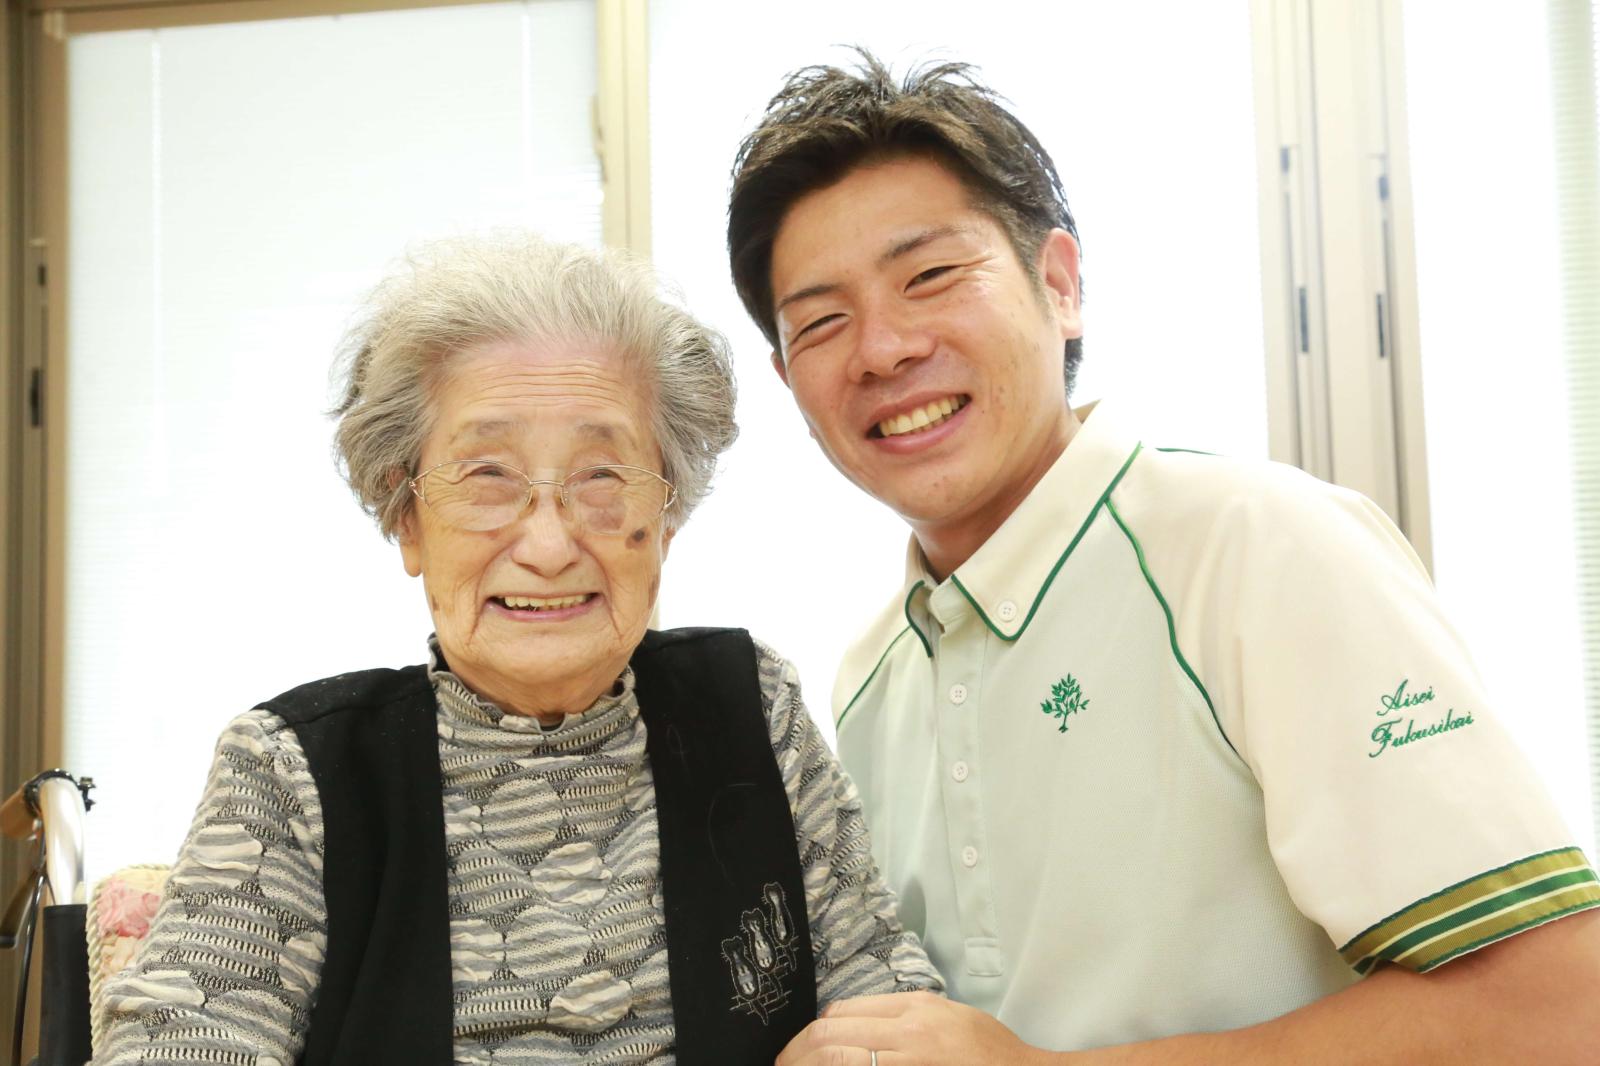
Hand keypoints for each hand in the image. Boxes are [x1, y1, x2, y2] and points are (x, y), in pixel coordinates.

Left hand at [776, 991, 1046, 1065]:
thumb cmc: (991, 1054)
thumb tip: (850, 1024)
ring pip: (841, 1062)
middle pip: (831, 1038)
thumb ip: (903, 1017)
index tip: (796, 1052)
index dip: (810, 1035)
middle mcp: (910, 1034)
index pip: (841, 1014)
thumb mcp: (948, 1017)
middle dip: (795, 1056)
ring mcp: (913, 1062)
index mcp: (915, 1009)